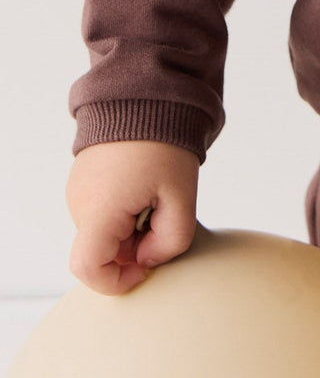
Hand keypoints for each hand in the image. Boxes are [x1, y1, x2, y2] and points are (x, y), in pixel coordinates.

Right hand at [66, 139, 199, 294]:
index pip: (87, 269)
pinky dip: (124, 214)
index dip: (116, 281)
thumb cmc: (165, 143)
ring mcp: (78, 191)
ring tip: (154, 197)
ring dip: (130, 230)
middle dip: (133, 249)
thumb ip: (170, 242)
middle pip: (101, 253)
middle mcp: (80, 203)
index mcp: (101, 209)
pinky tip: (144, 188)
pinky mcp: (83, 182)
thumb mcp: (183, 197)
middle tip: (161, 217)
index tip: (145, 266)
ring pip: (103, 234)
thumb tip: (147, 260)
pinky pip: (102, 214)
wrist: (147, 96)